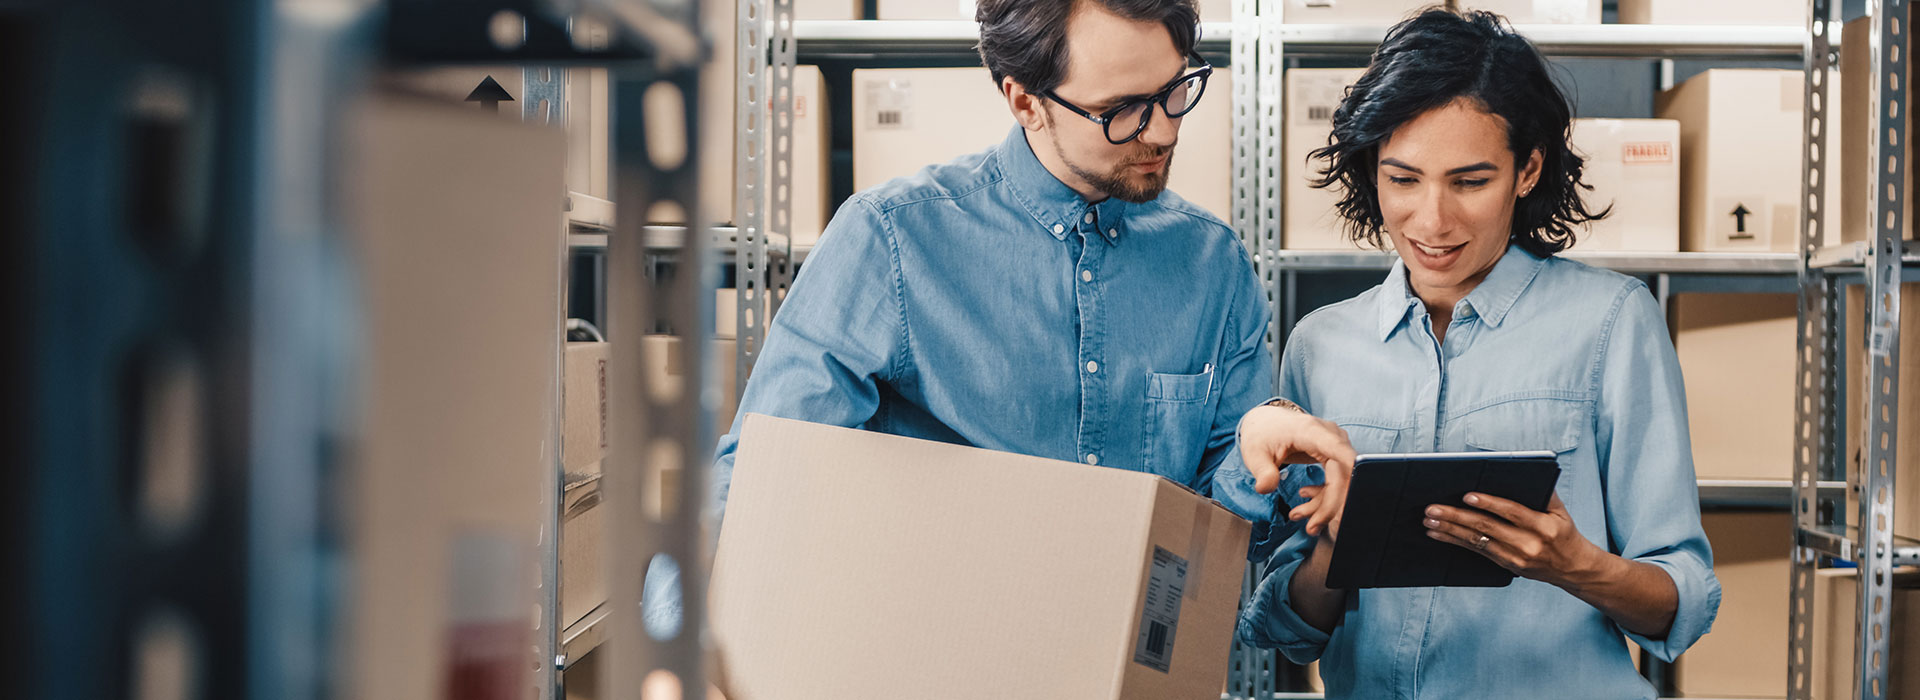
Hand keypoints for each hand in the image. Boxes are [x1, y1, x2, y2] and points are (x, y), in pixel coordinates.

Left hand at [1237, 404, 1357, 537]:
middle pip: (1342, 474)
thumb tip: (1265, 488)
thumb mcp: (1255, 454)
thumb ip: (1262, 471)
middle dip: (1329, 505)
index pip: (1338, 450)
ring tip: (1298, 516)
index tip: (1358, 493)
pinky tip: (1304, 499)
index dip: (1352, 470)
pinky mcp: (1334, 455)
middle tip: (1311, 528)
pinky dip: (1324, 496)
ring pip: (1343, 481)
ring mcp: (1335, 445)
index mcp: (1311, 431)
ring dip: (1325, 505)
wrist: (1265, 423)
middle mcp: (1330, 436)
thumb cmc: (1262, 434)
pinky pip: (1337, 480)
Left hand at [1423, 492, 1603, 586]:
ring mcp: (1516, 558)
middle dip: (1457, 516)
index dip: (1488, 503)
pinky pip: (1476, 552)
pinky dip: (1454, 541)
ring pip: (1477, 541)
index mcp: (1543, 526)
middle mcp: (1528, 544)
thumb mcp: (1560, 511)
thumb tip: (1521, 471)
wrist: (1573, 568)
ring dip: (1449, 530)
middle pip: (1487, 528)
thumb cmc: (1564, 533)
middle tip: (1433, 508)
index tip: (1467, 495)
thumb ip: (1544, 492)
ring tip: (1429, 520)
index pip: (1512, 512)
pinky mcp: (1506, 565)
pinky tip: (1438, 534)